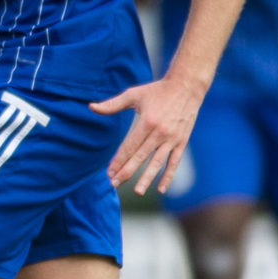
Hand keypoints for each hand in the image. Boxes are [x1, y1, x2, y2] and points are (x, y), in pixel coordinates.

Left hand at [90, 73, 206, 194]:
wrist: (187, 87)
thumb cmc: (157, 91)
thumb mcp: (134, 94)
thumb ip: (112, 104)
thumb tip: (91, 107)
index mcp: (147, 122)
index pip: (129, 146)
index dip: (119, 160)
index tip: (109, 172)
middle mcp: (160, 133)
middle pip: (141, 157)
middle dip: (127, 172)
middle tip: (115, 184)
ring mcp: (173, 139)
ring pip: (158, 163)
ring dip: (147, 178)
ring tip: (137, 191)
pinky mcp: (182, 142)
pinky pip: (174, 162)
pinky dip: (168, 175)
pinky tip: (161, 189)